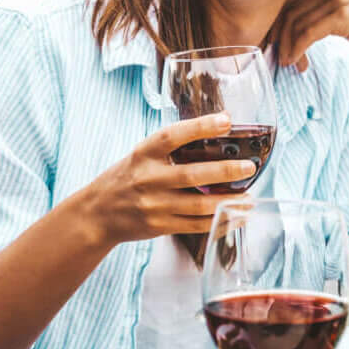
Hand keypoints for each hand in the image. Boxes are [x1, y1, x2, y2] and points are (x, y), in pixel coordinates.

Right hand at [83, 114, 255, 246]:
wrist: (98, 214)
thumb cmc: (127, 178)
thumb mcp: (141, 155)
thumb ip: (171, 148)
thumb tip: (217, 132)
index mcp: (144, 154)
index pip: (173, 136)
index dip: (201, 127)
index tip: (226, 121)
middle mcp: (148, 179)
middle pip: (192, 175)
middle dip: (225, 171)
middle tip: (249, 167)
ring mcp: (154, 206)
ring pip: (199, 206)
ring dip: (229, 202)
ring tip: (250, 198)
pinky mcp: (160, 226)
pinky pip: (196, 227)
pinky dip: (220, 222)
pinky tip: (237, 217)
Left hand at [272, 0, 348, 71]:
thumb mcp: (346, 16)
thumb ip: (323, 13)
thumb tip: (297, 27)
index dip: (277, 18)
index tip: (275, 41)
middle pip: (287, 6)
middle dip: (277, 32)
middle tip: (276, 54)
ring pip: (294, 21)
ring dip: (287, 46)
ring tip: (288, 64)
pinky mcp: (342, 16)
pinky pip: (307, 33)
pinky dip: (297, 50)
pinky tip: (297, 63)